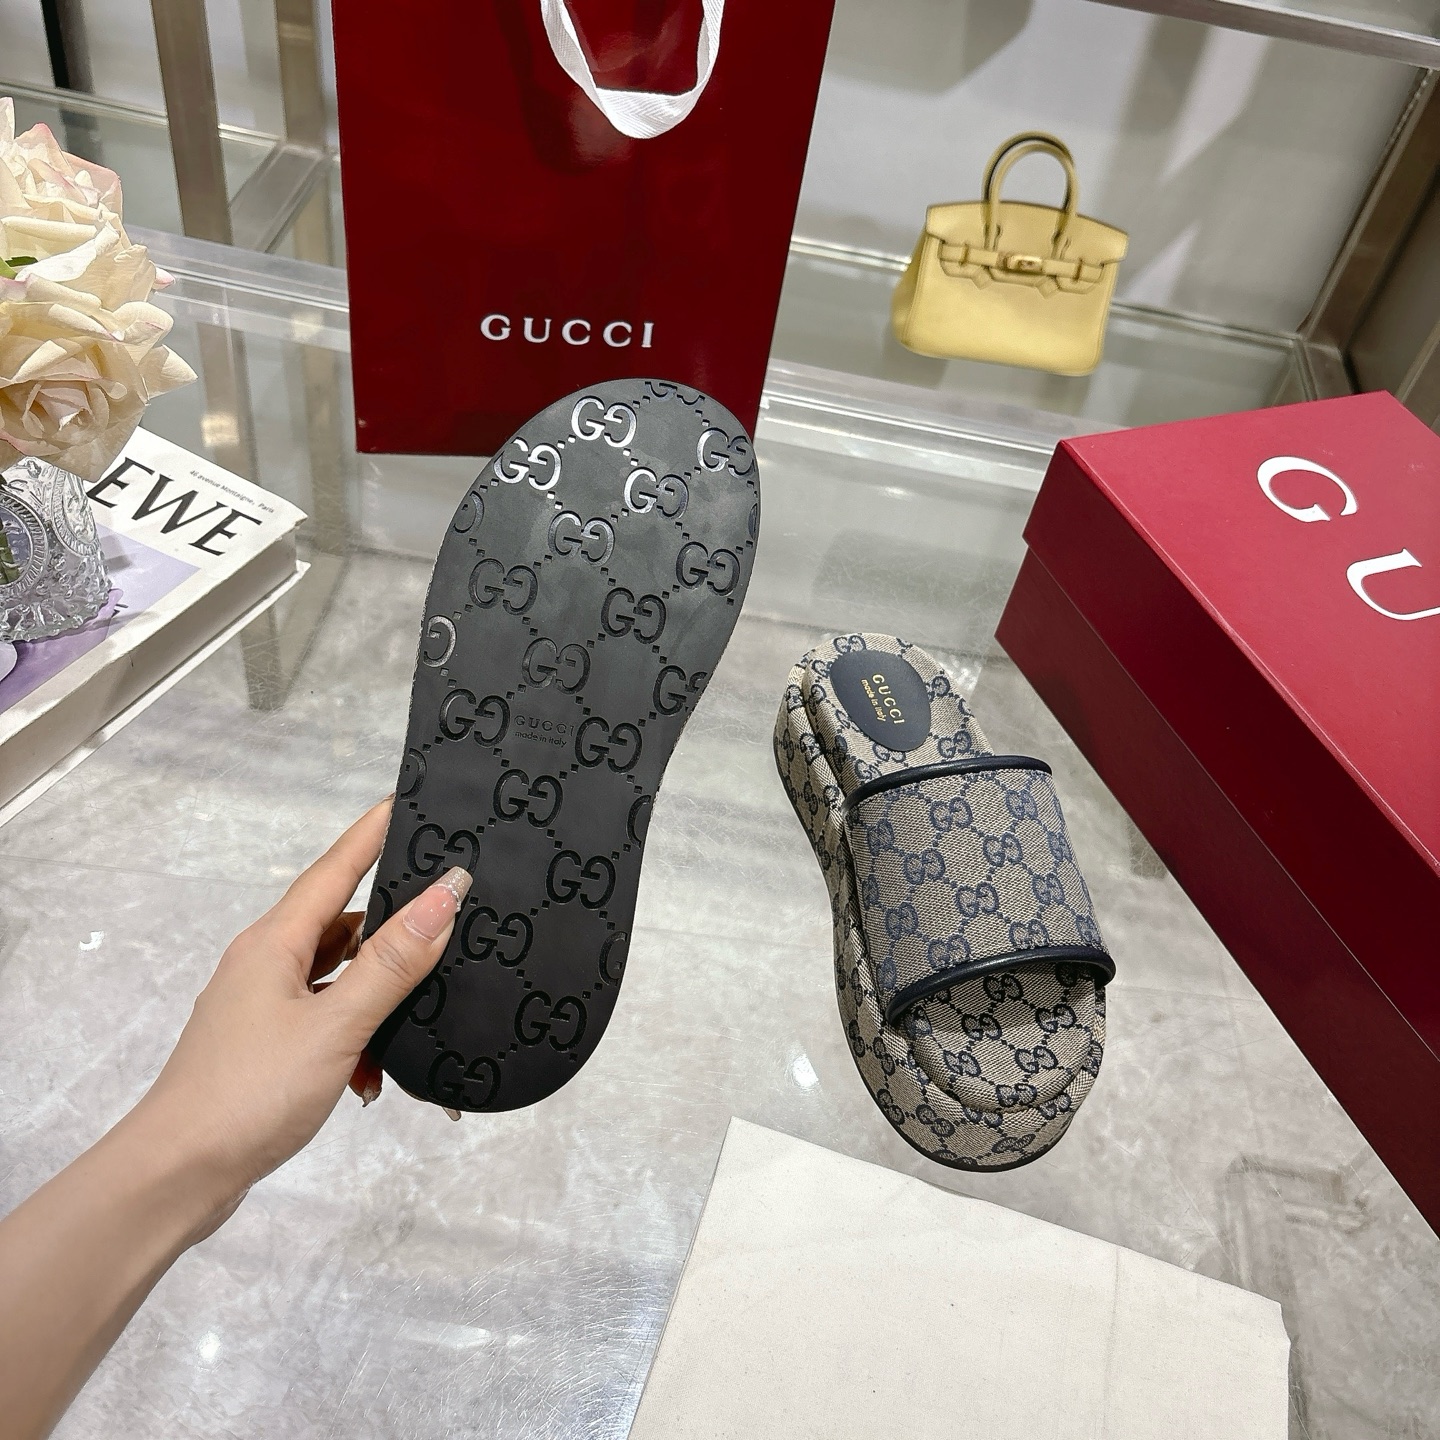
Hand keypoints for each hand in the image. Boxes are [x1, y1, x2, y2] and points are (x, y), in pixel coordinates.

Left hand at [129, 797, 469, 1227]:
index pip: (334, 870)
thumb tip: (444, 895)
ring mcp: (261, 1008)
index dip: (371, 834)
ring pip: (335, 976)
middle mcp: (264, 965)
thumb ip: (393, 962)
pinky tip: (376, 1071)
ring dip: (376, 991)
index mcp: (274, 944)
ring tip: (422, 1003)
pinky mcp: (264, 1049)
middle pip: (339, 923)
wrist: (177, 1176)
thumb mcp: (336, 1024)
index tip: (406, 800)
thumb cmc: (250, 1093)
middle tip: (445, 904)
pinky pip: (324, 1019)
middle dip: (391, 920)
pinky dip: (356, 1035)